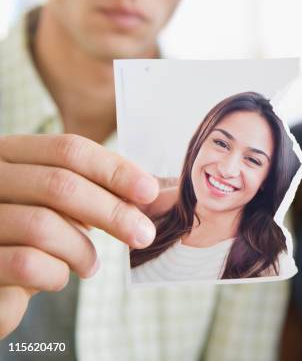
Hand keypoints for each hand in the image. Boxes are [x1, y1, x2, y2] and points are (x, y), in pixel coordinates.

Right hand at [0, 134, 158, 337]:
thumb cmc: (31, 235)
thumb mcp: (64, 206)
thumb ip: (103, 193)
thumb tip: (161, 192)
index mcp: (11, 155)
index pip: (69, 149)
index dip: (115, 169)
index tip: (149, 192)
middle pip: (60, 185)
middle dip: (112, 211)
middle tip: (143, 234)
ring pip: (43, 226)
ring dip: (82, 250)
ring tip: (91, 266)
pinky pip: (25, 263)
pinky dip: (55, 274)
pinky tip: (58, 278)